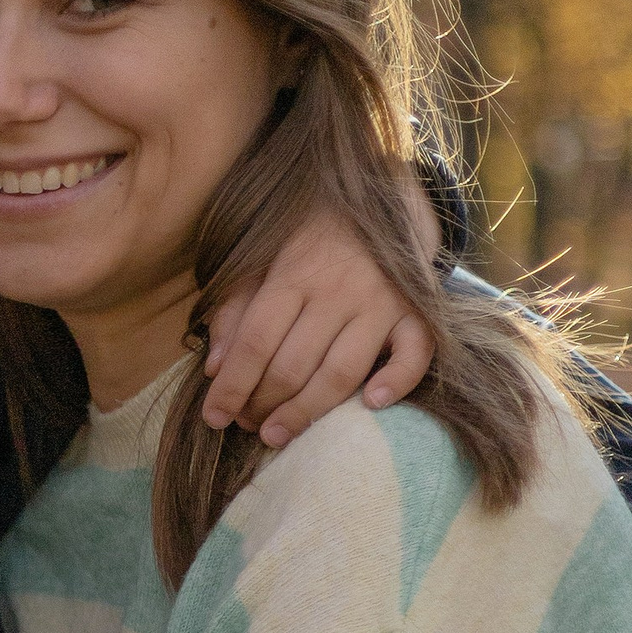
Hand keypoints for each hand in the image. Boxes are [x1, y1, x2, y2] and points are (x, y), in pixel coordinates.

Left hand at [203, 209, 435, 448]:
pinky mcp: (417, 312)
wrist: (378, 198)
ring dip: (307, 411)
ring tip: (277, 434)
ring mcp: (381, 302)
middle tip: (247, 425)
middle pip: (294, 365)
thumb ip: (235, 311)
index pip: (256, 341)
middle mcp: (339, 291)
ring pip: (342, 372)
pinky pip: (414, 354)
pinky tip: (373, 403)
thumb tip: (215, 368)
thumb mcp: (263, 261)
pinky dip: (398, 381)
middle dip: (263, 405)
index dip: (232, 386)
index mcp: (294, 275)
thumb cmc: (311, 241)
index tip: (215, 417)